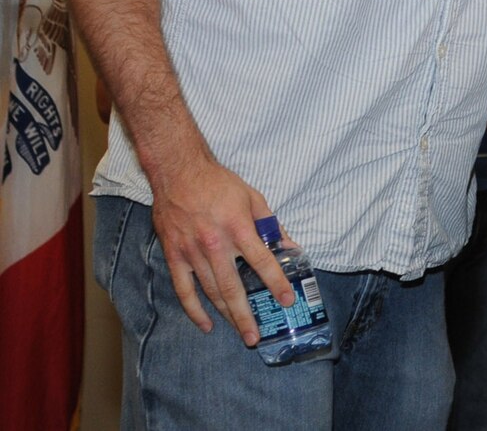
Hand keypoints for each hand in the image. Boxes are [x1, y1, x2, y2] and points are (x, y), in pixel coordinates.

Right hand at [148, 155, 289, 343]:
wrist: (178, 173)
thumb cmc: (219, 184)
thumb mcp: (254, 198)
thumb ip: (271, 225)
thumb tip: (290, 246)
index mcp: (238, 228)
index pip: (262, 262)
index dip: (277, 282)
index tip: (288, 299)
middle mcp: (215, 244)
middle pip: (233, 288)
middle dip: (246, 315)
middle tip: (256, 336)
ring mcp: (192, 253)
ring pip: (211, 293)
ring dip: (226, 315)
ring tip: (241, 331)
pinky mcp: (174, 256)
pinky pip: (184, 290)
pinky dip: (194, 310)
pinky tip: (205, 324)